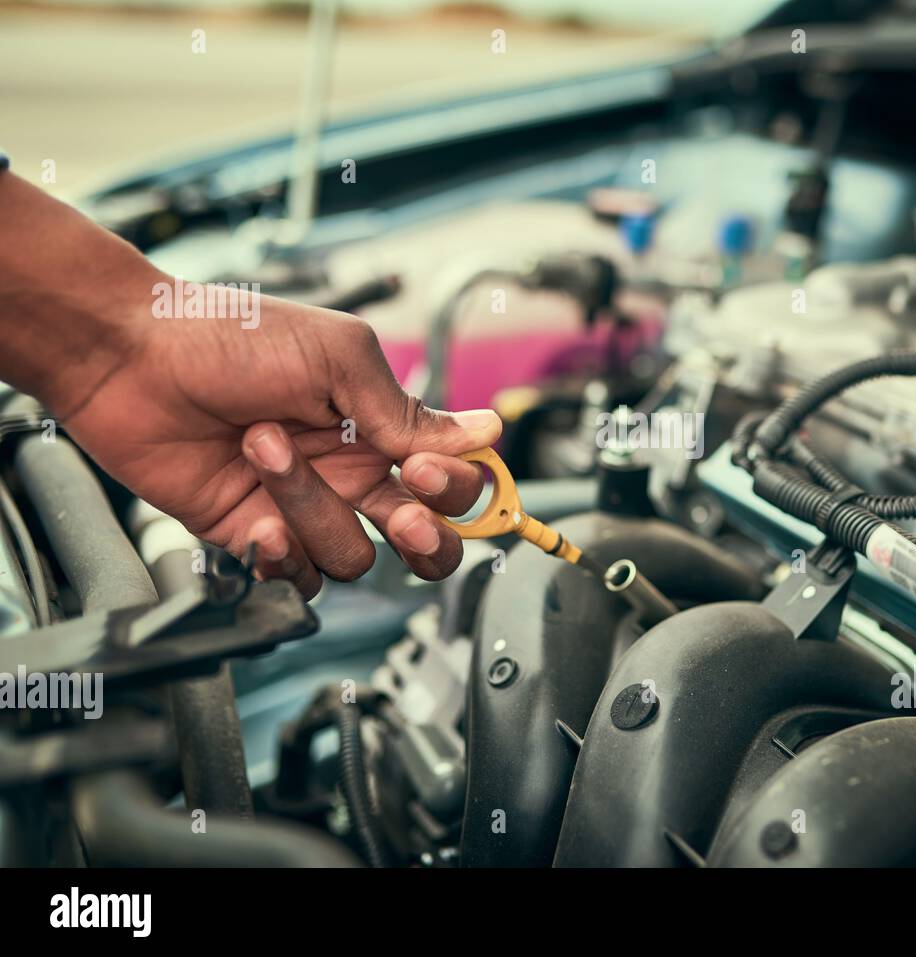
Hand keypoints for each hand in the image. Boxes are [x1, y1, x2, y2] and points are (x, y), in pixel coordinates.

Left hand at [56, 288, 499, 596]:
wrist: (128, 357)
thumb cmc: (229, 337)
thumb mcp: (335, 357)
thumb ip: (406, 411)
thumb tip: (486, 433)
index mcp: (381, 427)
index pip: (454, 479)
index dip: (456, 489)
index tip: (423, 469)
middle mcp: (352, 474)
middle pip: (425, 542)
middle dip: (425, 541)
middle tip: (400, 519)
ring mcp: (303, 508)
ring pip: (352, 560)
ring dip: (313, 513)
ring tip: (264, 451)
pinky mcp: (252, 536)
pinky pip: (295, 578)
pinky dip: (279, 557)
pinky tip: (253, 518)